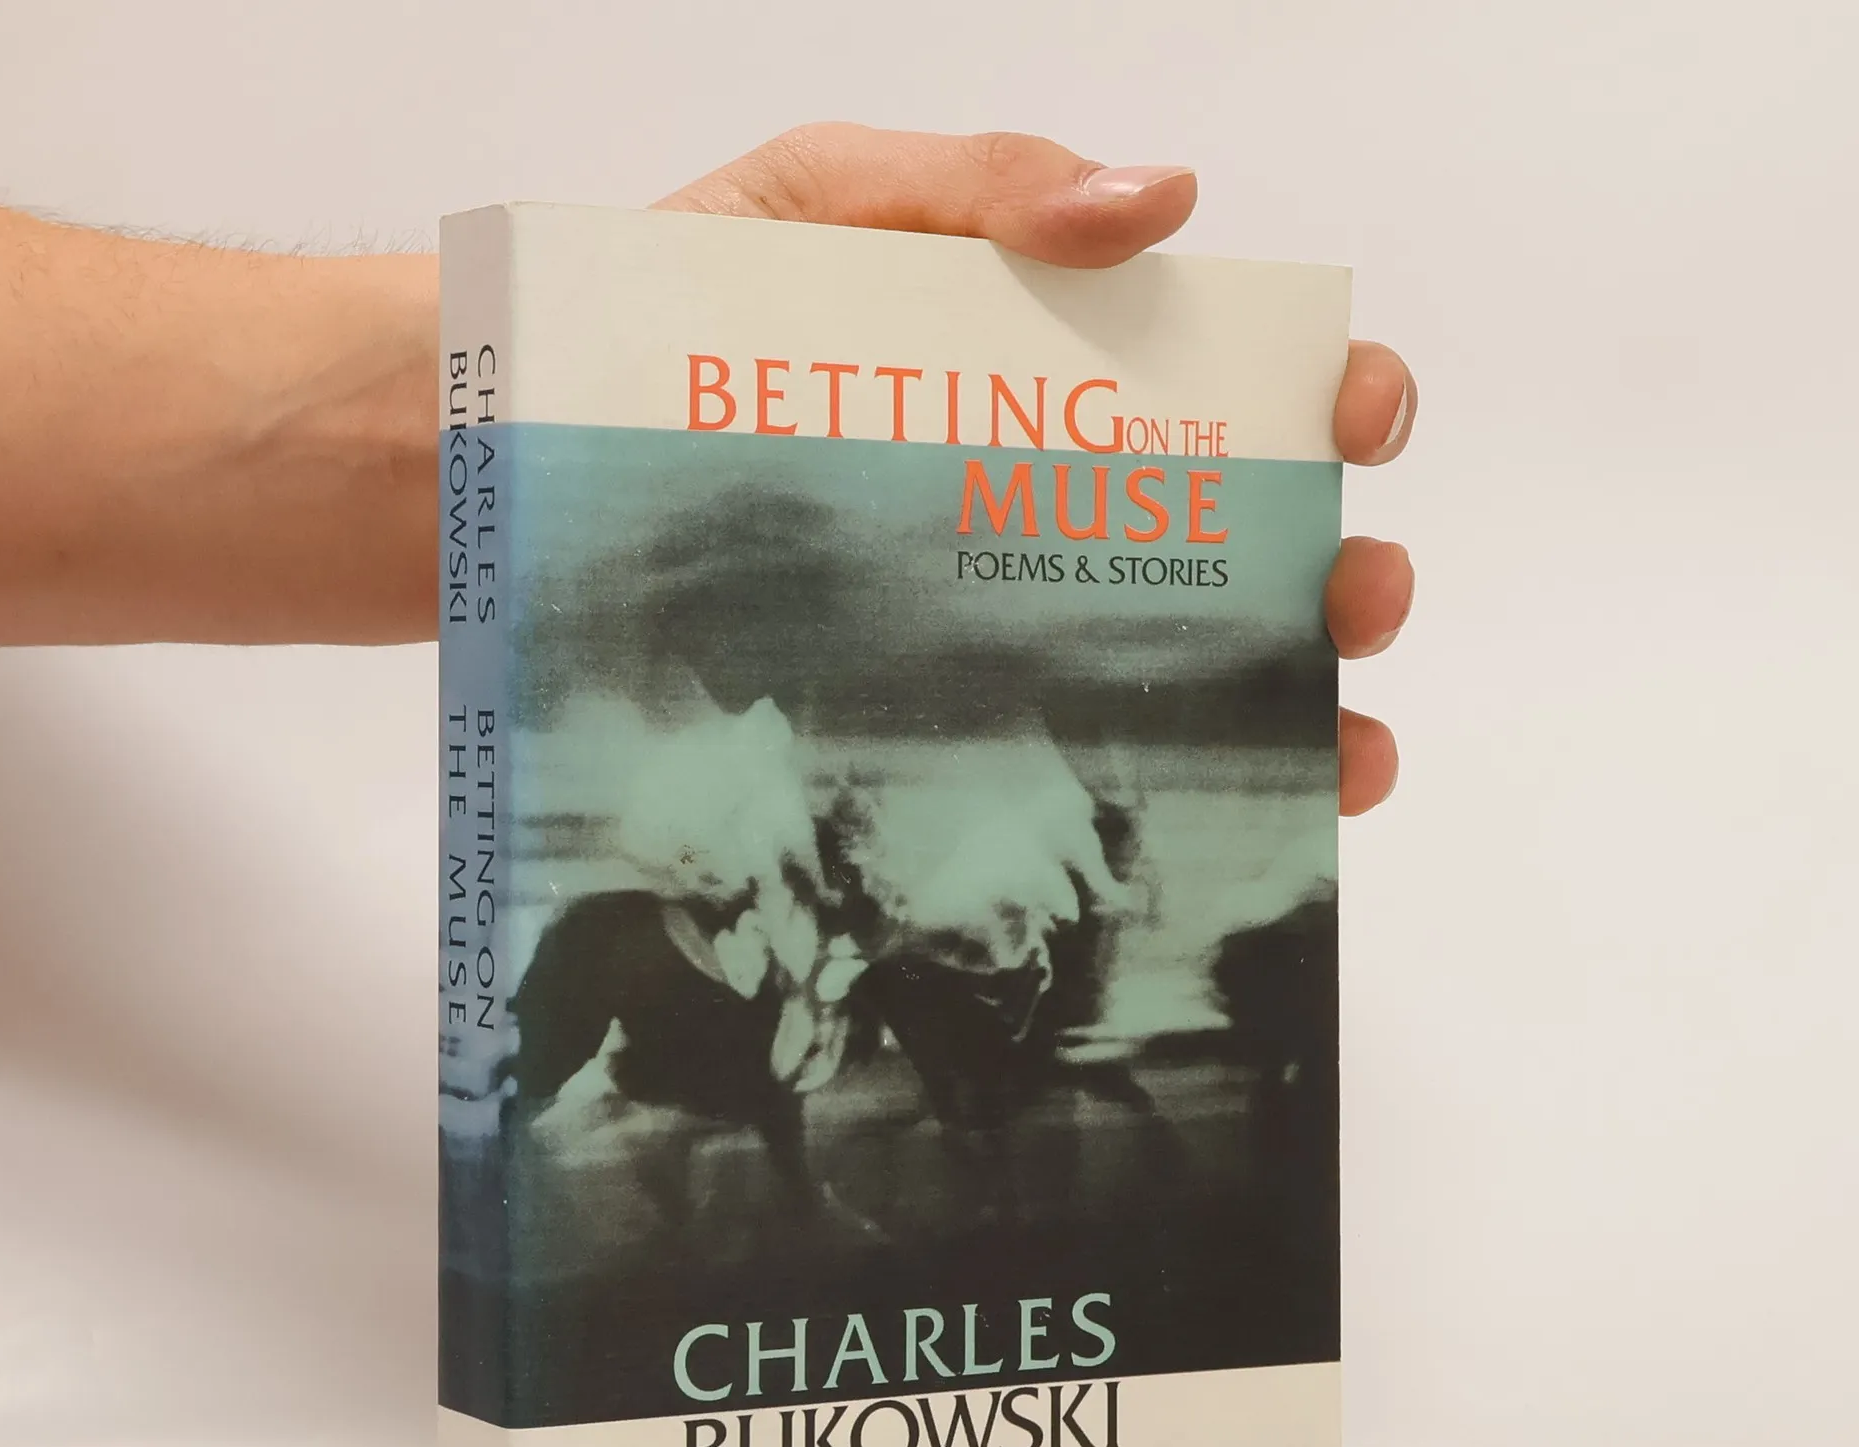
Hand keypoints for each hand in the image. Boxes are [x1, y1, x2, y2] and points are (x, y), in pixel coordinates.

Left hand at [658, 124, 1413, 816]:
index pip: (1226, 377)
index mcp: (1046, 363)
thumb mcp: (820, 204)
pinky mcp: (924, 715)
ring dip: (1289, 709)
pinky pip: (1063, 768)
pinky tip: (1231, 828)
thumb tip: (1166, 200)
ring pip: (1180, 673)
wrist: (518, 459)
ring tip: (1338, 753)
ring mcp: (989, 616)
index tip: (1356, 420)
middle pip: (1235, 542)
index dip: (1322, 394)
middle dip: (1333, 570)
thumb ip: (978, 189)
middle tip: (1354, 598)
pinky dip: (1167, 797)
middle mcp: (1042, 498)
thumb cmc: (670, 308)